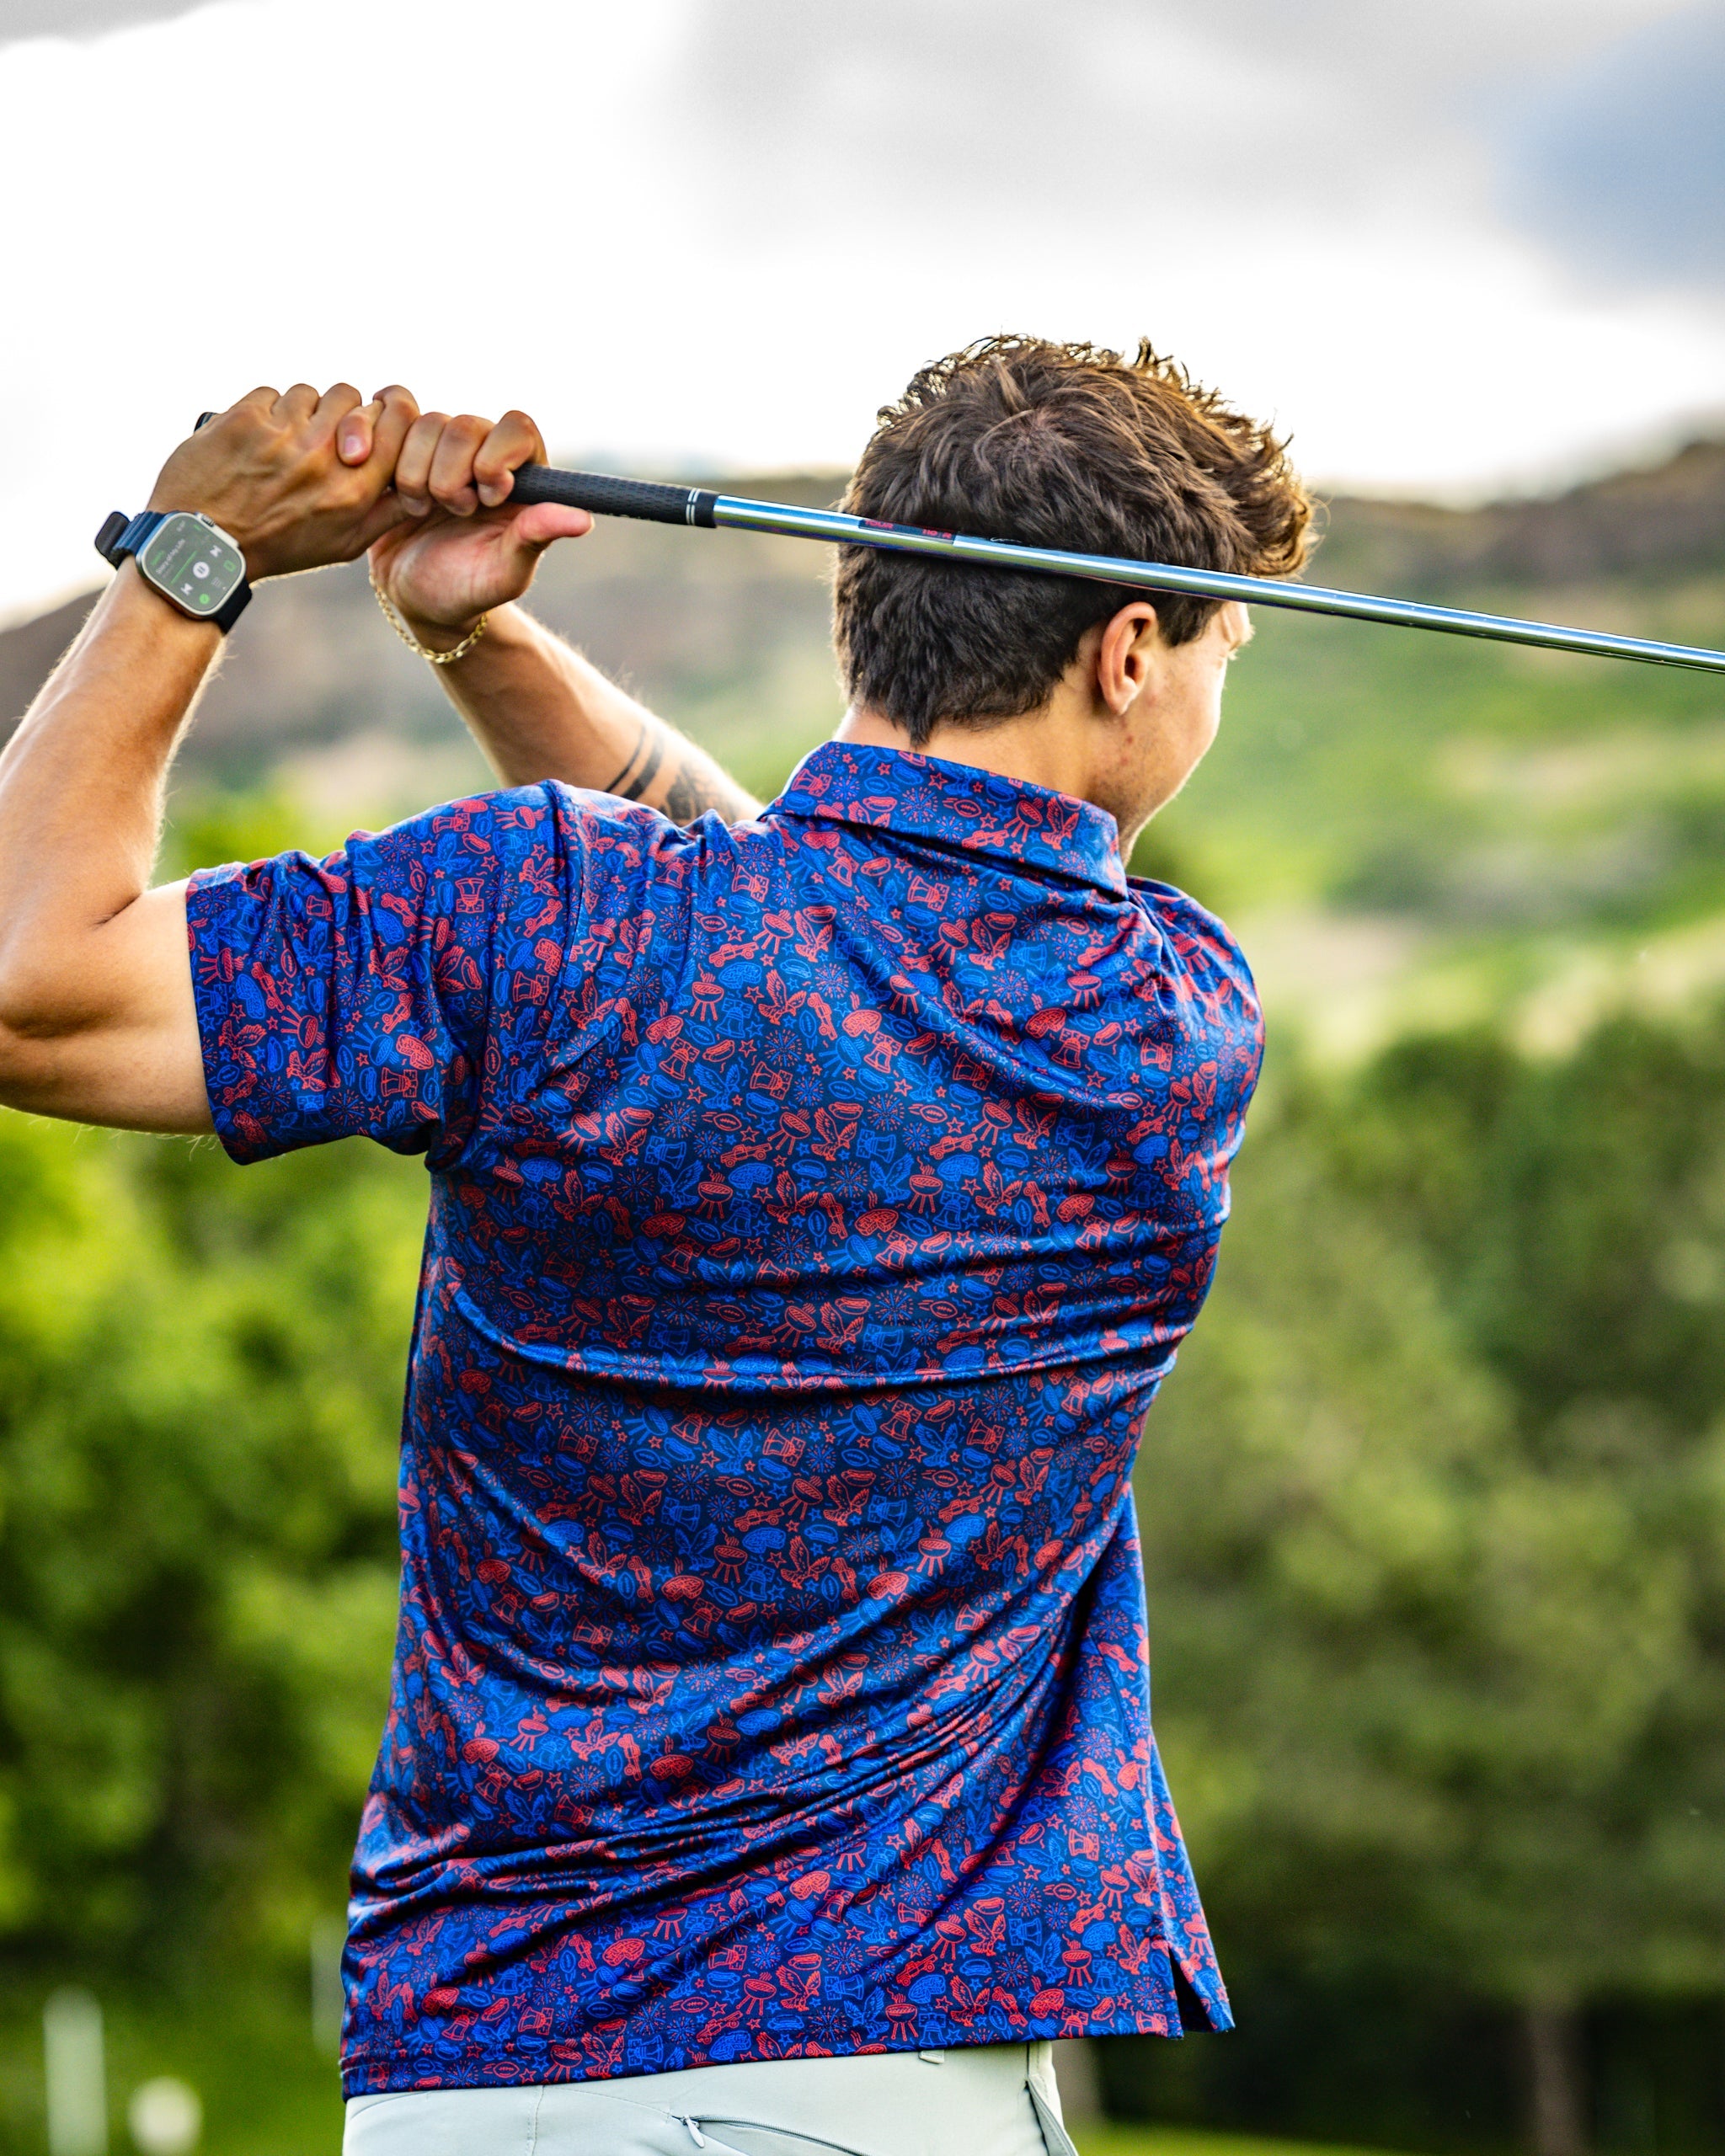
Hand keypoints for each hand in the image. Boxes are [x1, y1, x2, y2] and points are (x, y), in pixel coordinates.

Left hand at [146, 384, 418, 580]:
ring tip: (283, 442)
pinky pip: (270, 393)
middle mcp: (323, 459)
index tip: (372, 424)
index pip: (397, 421)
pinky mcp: (245, 419)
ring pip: (309, 393)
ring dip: (299, 412)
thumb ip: (385, 515)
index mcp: (354, 490)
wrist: (206, 545)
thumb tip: (419, 489)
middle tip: (322, 432)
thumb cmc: (278, 547)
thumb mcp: (343, 545)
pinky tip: (254, 440)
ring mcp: (283, 435)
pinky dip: (264, 412)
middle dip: (338, 411)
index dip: (385, 415)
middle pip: (351, 397)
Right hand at [348, 406, 590, 646]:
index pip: (518, 427)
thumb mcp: (504, 573)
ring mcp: (442, 450)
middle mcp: (484, 453)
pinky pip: (390, 428)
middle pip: (466, 424)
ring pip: (425, 424)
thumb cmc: (468, 591)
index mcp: (523, 475)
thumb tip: (582, 520)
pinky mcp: (403, 452)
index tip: (489, 497)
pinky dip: (389, 464)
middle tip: (456, 513)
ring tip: (424, 512)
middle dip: (452, 474)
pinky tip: (398, 501)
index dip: (498, 456)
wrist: (415, 597)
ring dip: (418, 474)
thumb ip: (536, 538)